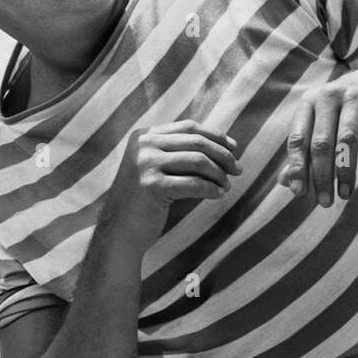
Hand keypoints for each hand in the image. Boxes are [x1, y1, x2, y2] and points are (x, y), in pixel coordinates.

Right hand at [109, 120, 241, 244]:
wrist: (119, 230)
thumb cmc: (145, 198)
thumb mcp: (158, 166)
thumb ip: (181, 151)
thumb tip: (227, 144)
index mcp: (144, 135)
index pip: (189, 127)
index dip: (215, 135)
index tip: (234, 147)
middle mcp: (143, 145)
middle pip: (197, 142)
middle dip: (223, 155)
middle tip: (238, 170)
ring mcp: (145, 164)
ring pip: (198, 161)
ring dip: (219, 174)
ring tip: (227, 186)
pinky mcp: (151, 186)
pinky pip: (194, 184)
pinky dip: (211, 189)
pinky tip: (219, 195)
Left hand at [278, 60, 357, 206]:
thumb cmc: (346, 106)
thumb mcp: (322, 120)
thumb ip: (304, 148)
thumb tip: (285, 182)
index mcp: (310, 102)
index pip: (298, 138)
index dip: (297, 167)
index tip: (299, 193)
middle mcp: (330, 97)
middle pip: (321, 143)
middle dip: (322, 176)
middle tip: (324, 202)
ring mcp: (357, 98)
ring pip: (347, 140)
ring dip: (345, 172)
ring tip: (346, 195)